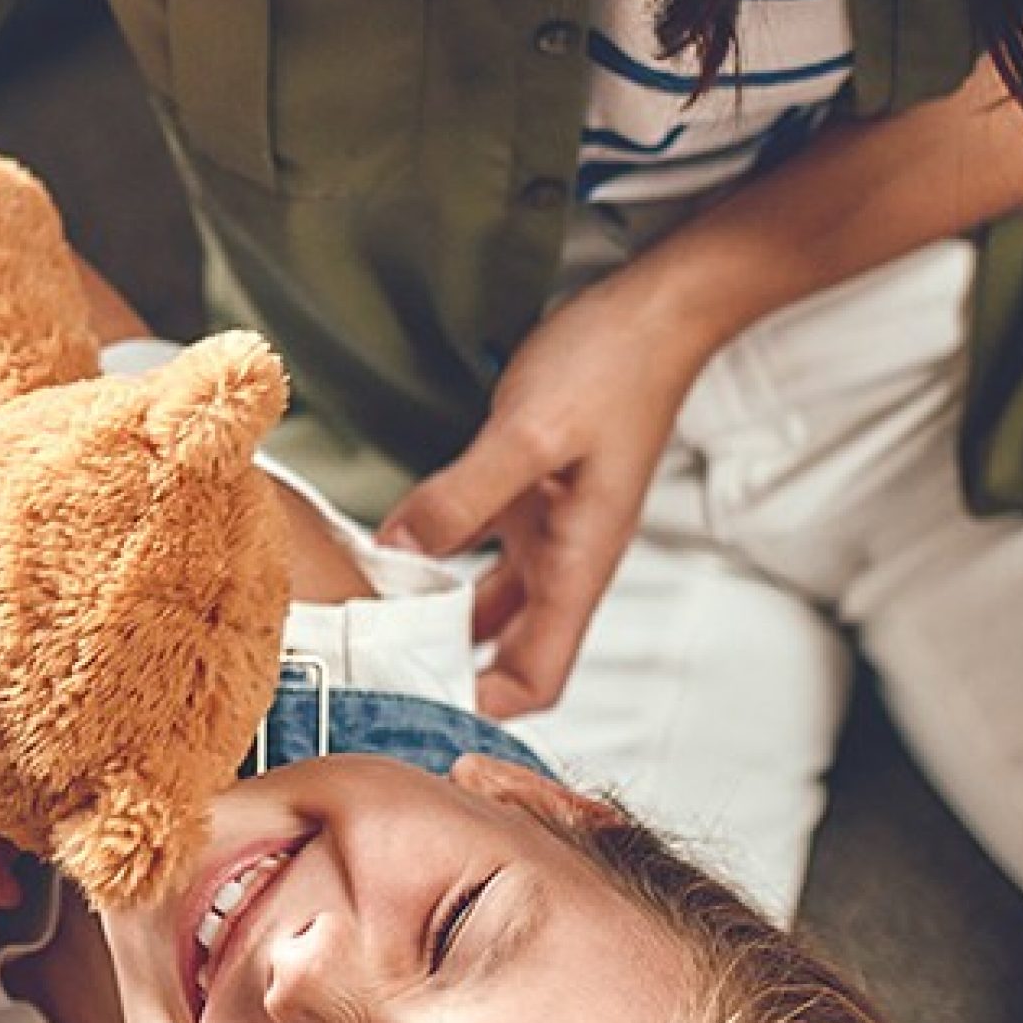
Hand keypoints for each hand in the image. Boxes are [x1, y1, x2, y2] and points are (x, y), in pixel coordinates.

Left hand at [379, 274, 716, 717]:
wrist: (655, 314)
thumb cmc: (612, 370)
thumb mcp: (529, 434)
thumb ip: (462, 497)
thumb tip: (397, 552)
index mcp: (578, 568)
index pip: (537, 679)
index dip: (483, 706)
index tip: (414, 707)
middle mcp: (564, 561)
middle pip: (506, 653)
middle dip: (445, 670)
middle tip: (371, 673)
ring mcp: (547, 529)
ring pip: (485, 602)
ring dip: (434, 616)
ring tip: (368, 621)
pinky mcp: (529, 495)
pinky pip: (474, 547)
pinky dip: (436, 558)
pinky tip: (389, 549)